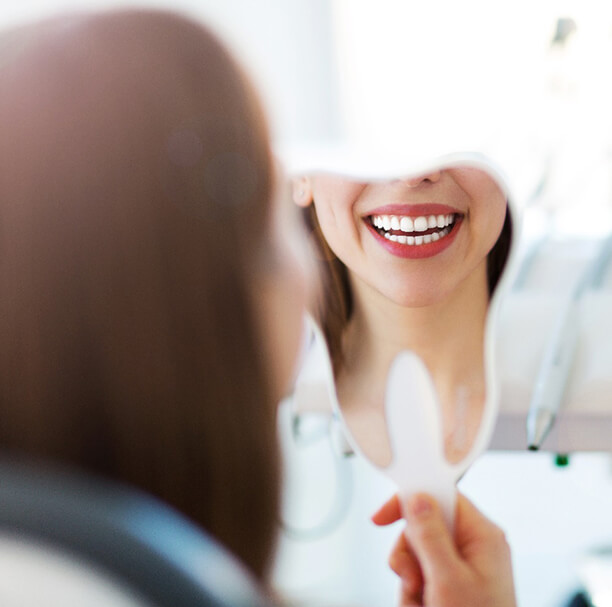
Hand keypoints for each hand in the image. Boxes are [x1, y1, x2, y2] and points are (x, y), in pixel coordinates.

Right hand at [372, 492, 516, 606]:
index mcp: (482, 535)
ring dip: (409, 580)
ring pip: (416, 554)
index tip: (383, 517)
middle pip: (422, 527)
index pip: (441, 496)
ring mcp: (463, 567)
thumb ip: (430, 536)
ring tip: (422, 602)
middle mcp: (473, 546)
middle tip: (414, 579)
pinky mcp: (452, 585)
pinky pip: (419, 576)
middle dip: (409, 555)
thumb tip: (417, 498)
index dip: (411, 500)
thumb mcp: (448, 581)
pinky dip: (414, 594)